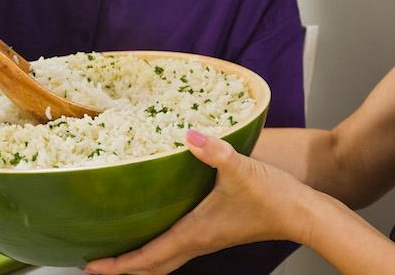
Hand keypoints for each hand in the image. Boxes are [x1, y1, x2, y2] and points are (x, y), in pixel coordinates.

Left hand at [84, 129, 315, 274]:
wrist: (302, 213)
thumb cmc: (272, 196)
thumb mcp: (240, 169)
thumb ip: (213, 150)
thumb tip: (188, 132)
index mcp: (195, 233)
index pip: (148, 258)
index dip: (118, 265)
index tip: (91, 266)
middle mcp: (197, 242)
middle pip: (152, 267)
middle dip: (122, 268)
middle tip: (93, 263)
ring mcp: (207, 240)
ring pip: (165, 260)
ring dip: (139, 260)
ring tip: (116, 251)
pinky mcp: (216, 232)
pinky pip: (178, 248)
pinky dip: (158, 248)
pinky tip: (153, 230)